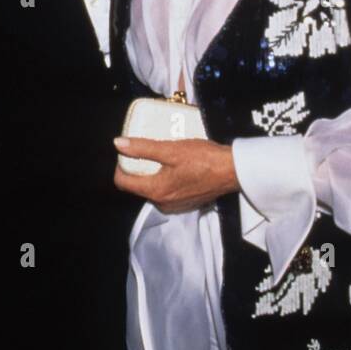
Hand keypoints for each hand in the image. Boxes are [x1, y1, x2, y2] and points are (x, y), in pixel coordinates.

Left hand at [113, 136, 238, 212]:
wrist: (233, 171)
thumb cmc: (203, 158)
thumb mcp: (171, 149)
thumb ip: (143, 147)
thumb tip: (118, 143)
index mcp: (156, 191)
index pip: (123, 182)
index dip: (121, 165)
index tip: (128, 151)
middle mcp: (162, 203)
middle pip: (138, 185)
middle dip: (138, 167)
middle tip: (146, 149)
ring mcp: (175, 205)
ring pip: (153, 188)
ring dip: (153, 173)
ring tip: (162, 155)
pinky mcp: (186, 203)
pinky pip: (167, 191)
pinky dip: (166, 179)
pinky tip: (177, 165)